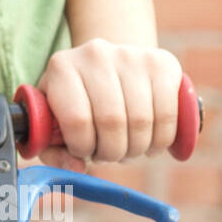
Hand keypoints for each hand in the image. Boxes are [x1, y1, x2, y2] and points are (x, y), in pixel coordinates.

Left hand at [30, 38, 184, 172]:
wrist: (107, 65)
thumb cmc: (75, 101)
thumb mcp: (52, 121)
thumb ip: (54, 151)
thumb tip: (77, 167)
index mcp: (61, 68)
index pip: (77, 120)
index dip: (83, 147)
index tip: (84, 151)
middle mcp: (95, 54)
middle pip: (112, 121)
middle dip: (113, 152)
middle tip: (110, 155)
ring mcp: (131, 55)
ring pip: (142, 120)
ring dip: (137, 149)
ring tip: (129, 149)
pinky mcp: (162, 62)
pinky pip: (168, 114)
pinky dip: (162, 139)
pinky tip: (151, 143)